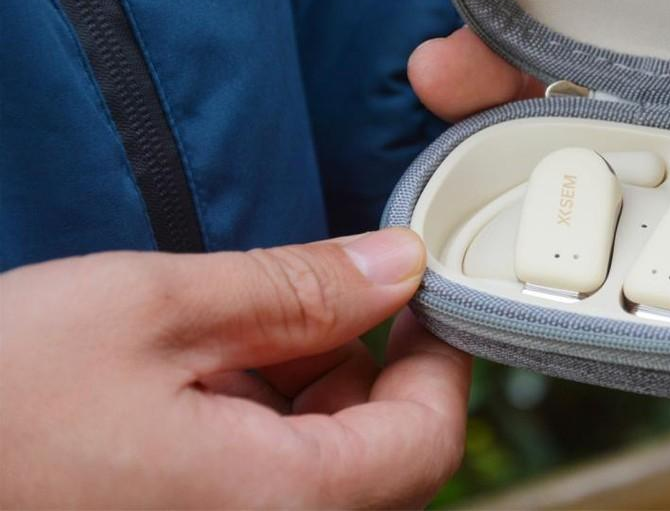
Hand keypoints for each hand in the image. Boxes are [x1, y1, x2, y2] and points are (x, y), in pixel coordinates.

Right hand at [0, 229, 468, 507]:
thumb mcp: (151, 313)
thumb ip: (297, 289)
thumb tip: (402, 265)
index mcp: (275, 505)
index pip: (428, 441)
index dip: (437, 357)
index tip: (416, 293)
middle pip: (378, 463)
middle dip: (357, 371)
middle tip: (295, 302)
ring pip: (318, 477)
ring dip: (297, 401)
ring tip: (214, 345)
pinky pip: (258, 494)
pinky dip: (250, 434)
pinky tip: (185, 391)